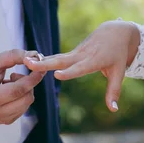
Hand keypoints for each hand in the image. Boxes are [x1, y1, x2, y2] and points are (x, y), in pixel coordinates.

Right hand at [0, 49, 44, 123]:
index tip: (40, 67)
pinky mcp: (5, 120)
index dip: (32, 78)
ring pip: (27, 103)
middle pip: (26, 98)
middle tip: (14, 75)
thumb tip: (33, 55)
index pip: (19, 89)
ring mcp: (1, 119)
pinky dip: (21, 97)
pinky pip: (23, 108)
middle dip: (27, 83)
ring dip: (24, 90)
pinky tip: (9, 91)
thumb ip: (13, 56)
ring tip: (9, 83)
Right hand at [24, 21, 139, 111]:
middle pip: (61, 60)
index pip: (80, 68)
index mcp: (94, 61)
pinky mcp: (72, 52)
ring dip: (41, 60)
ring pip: (56, 57)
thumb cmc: (118, 54)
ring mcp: (76, 52)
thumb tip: (113, 110)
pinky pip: (57, 57)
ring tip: (25, 61)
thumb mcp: (119, 72)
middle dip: (45, 63)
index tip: (56, 74)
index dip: (69, 72)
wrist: (115, 32)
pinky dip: (44, 59)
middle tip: (29, 63)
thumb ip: (114, 91)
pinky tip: (30, 62)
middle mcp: (82, 55)